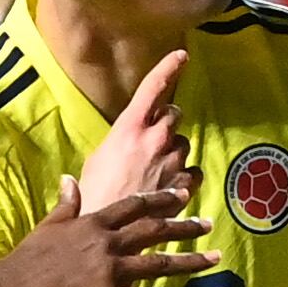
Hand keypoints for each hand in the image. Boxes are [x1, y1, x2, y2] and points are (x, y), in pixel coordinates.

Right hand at [0, 176, 207, 286]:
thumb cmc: (26, 259)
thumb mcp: (48, 224)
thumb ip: (66, 203)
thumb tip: (69, 178)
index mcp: (94, 223)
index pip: (135, 205)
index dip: (161, 199)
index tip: (182, 194)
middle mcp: (107, 242)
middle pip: (155, 230)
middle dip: (185, 226)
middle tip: (209, 224)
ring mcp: (109, 270)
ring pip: (159, 262)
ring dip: (190, 261)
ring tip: (214, 259)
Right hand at [77, 51, 189, 212]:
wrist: (107, 230)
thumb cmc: (93, 194)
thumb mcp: (98, 158)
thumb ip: (118, 141)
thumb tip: (126, 139)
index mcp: (129, 128)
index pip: (153, 88)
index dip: (169, 68)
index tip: (182, 56)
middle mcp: (155, 139)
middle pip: (174, 114)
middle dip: (167, 121)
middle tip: (155, 137)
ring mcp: (172, 162)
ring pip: (184, 143)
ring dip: (174, 151)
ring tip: (158, 170)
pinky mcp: (184, 185)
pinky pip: (193, 171)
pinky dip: (186, 176)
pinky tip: (172, 186)